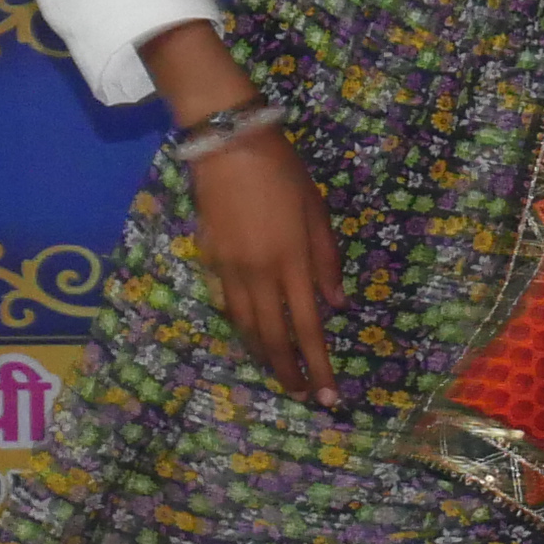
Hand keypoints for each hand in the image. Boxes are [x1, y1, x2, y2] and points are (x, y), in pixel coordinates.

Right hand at [189, 131, 345, 406]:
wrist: (228, 146)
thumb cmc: (284, 174)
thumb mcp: (318, 213)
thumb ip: (327, 261)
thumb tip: (335, 305)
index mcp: (292, 263)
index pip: (309, 328)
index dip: (318, 365)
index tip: (329, 396)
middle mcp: (259, 275)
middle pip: (273, 337)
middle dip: (289, 371)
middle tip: (304, 397)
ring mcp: (229, 271)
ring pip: (245, 326)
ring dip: (263, 355)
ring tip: (280, 374)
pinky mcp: (208, 260)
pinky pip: (225, 305)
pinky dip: (239, 327)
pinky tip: (248, 336)